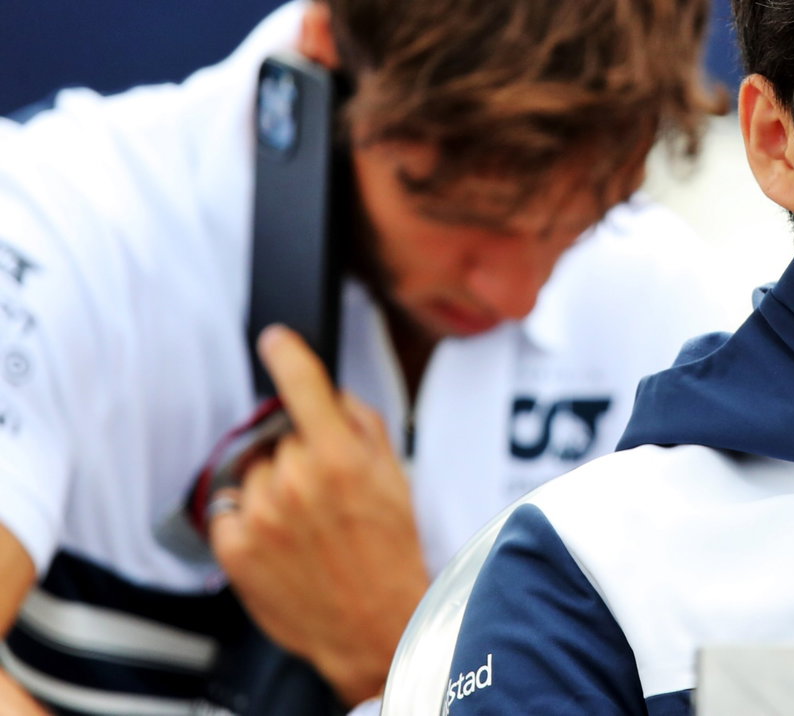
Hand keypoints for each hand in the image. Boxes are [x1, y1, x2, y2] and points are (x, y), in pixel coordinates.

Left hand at [210, 326, 428, 704]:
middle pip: (280, 435)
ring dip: (272, 483)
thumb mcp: (395, 476)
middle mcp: (296, 482)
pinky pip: (229, 507)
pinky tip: (279, 538)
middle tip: (325, 487)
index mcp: (340, 458)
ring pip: (253, 469)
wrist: (373, 622)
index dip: (287, 354)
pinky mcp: (235, 548)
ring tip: (304, 519)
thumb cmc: (391, 550)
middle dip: (299, 450)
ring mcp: (261, 516)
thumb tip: (329, 395)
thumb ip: (361, 426)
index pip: (304, 386)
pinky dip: (249, 516)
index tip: (275, 339)